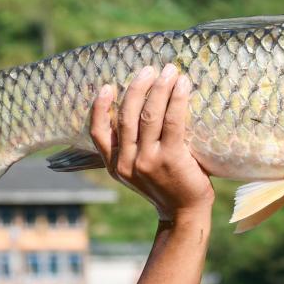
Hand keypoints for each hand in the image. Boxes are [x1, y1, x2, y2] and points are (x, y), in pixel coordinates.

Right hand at [90, 64, 213, 219]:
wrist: (185, 214)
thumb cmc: (167, 187)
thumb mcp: (140, 171)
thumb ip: (132, 149)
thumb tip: (138, 112)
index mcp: (114, 166)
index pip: (98, 133)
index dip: (100, 107)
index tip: (107, 86)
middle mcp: (126, 163)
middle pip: (126, 116)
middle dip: (137, 88)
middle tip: (148, 69)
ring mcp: (147, 161)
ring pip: (149, 116)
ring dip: (158, 89)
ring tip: (168, 71)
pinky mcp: (170, 159)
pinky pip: (172, 122)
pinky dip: (177, 100)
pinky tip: (183, 86)